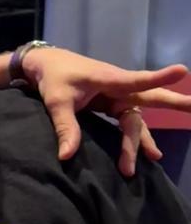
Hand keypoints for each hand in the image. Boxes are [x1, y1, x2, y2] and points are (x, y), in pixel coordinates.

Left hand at [23, 48, 188, 175]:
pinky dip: (136, 138)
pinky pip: (128, 123)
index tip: (182, 70)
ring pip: (136, 119)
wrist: (45, 66)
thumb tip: (67, 156)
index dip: (159, 77)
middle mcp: (118, 88)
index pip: (137, 80)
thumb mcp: (56, 101)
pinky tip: (147, 153)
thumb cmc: (54, 77)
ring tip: (154, 157)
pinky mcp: (112, 105)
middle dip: (173, 104)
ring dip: (142, 138)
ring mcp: (117, 97)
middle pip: (150, 98)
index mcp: (109, 79)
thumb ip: (65, 126)